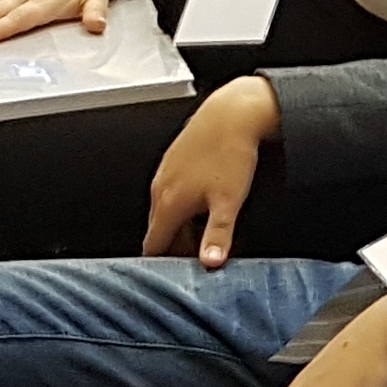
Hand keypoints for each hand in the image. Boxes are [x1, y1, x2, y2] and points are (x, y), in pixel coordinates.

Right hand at [143, 75, 278, 262]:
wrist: (232, 113)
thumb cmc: (230, 153)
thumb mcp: (228, 202)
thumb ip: (217, 236)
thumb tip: (210, 263)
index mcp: (169, 203)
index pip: (153, 245)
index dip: (163, 264)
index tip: (175, 274)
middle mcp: (161, 188)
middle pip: (159, 229)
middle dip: (174, 246)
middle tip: (198, 255)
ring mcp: (165, 171)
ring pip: (165, 209)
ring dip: (180, 225)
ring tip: (205, 229)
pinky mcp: (174, 159)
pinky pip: (171, 190)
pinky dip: (182, 204)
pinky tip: (205, 201)